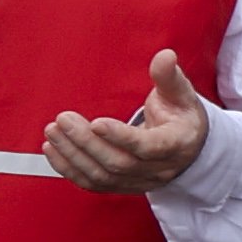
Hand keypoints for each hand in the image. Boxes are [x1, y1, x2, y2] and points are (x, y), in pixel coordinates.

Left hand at [40, 48, 212, 194]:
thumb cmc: (181, 116)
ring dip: (73, 155)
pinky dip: (69, 169)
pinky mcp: (122, 186)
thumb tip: (165, 55)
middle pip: (119, 163)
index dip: (121, 137)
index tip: (95, 122)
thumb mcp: (181, 93)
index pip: (148, 146)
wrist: (188, 147)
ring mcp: (140, 181)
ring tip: (53, 132)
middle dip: (86, 142)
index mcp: (177, 144)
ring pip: (102, 176)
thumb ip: (168, 75)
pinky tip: (53, 150)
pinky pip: (93, 184)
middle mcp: (159, 168)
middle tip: (63, 120)